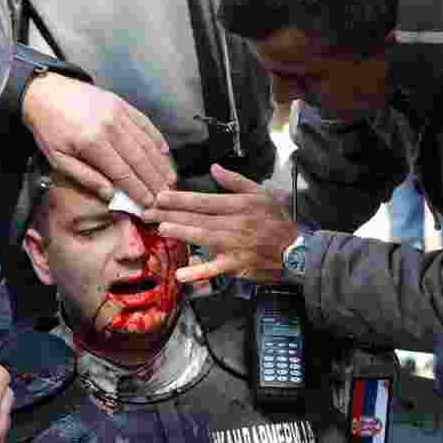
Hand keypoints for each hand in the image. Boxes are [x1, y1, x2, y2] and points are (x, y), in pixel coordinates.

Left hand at [22, 72, 175, 206]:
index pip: (123, 172)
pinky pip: (144, 123)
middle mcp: (110, 126)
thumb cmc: (48, 129)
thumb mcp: (58, 159)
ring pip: (146, 142)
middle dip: (154, 180)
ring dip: (160, 163)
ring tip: (170, 179)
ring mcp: (118, 113)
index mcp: (92, 143)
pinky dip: (156, 138)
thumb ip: (85, 177)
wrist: (44, 92)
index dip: (139, 190)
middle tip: (166, 196)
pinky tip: (164, 152)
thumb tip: (110, 195)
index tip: (150, 203)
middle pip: (140, 159)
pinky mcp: (121, 104)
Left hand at [143, 164, 298, 284]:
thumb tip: (214, 168)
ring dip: (182, 233)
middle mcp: (235, 224)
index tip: (160, 196)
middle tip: (147, 212)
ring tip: (161, 228)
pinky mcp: (235, 265)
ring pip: (204, 238)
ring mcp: (234, 246)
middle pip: (198, 218)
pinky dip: (199, 273)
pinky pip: (215, 269)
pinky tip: (181, 274)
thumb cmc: (276, 221)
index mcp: (239, 205)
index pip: (204, 201)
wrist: (294, 250)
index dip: (181, 198)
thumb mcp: (261, 194)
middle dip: (171, 214)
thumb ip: (236, 181)